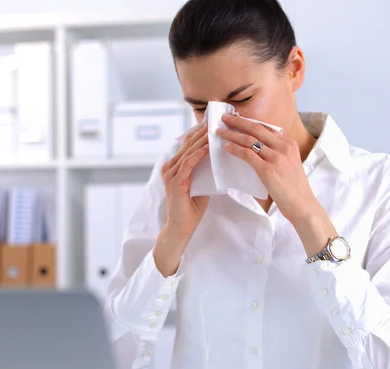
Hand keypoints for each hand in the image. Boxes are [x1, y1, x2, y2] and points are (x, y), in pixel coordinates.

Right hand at [153, 122, 208, 275]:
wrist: (181, 228)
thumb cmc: (191, 208)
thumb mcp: (200, 184)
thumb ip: (205, 171)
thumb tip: (219, 159)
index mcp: (175, 166)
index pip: (189, 144)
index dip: (201, 132)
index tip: (215, 122)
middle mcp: (170, 167)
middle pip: (188, 143)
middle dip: (203, 131)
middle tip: (217, 119)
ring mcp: (171, 174)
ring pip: (188, 150)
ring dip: (203, 139)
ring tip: (215, 129)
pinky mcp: (176, 182)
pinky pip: (188, 163)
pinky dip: (198, 154)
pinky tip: (208, 147)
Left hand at [218, 113, 318, 223]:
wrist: (301, 203)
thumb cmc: (294, 187)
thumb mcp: (290, 163)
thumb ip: (278, 152)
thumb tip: (259, 147)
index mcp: (290, 144)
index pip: (266, 128)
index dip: (250, 122)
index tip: (238, 119)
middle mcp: (284, 147)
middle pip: (257, 129)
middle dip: (239, 122)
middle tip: (225, 118)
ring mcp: (276, 158)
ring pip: (250, 140)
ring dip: (232, 134)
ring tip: (221, 132)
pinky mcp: (267, 170)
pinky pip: (247, 154)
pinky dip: (235, 149)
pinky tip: (227, 148)